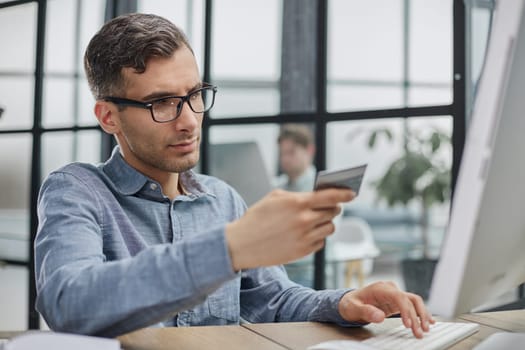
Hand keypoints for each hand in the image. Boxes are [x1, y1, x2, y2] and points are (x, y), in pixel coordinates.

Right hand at [225, 188, 353, 269]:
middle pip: (333, 212)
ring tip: (316, 220)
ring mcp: (305, 238)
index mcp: (297, 203)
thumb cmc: (257, 217)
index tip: (352, 193)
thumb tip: (318, 196)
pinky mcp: (303, 252)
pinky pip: (321, 241)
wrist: (242, 244)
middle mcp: (304, 220)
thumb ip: (298, 195)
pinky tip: (306, 233)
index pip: (331, 196)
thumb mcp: (275, 198)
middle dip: (332, 207)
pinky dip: (317, 236)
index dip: (344, 193)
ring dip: (326, 222)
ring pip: (330, 228)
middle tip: (329, 206)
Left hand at [338, 281, 434, 337]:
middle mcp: (390, 289)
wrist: (350, 301)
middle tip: (419, 332)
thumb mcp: (353, 308)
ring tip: (425, 329)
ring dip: (422, 315)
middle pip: (410, 299)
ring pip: (414, 302)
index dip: (406, 310)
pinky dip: (421, 313)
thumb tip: (380, 316)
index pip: (399, 297)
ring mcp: (395, 295)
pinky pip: (412, 306)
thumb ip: (365, 311)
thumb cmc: (351, 304)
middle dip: (417, 316)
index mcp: (380, 288)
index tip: (408, 324)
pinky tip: (429, 321)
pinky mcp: (397, 302)